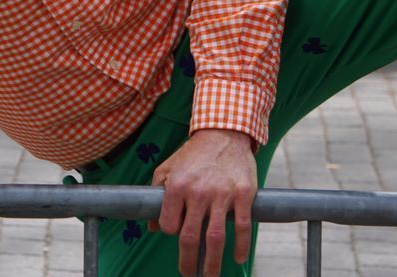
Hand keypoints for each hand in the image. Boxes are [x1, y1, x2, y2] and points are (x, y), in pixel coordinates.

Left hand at [149, 129, 255, 276]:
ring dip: (213, 263)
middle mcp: (198, 191)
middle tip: (189, 275)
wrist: (223, 133)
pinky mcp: (243, 194)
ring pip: (215, 238)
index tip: (176, 235)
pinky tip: (237, 258)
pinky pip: (241, 226)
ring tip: (210, 276)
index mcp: (176, 186)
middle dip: (188, 263)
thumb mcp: (168, 169)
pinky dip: (240, 246)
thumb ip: (157, 195)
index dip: (170, 232)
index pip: (169, 224)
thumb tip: (152, 227)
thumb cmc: (193, 154)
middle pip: (190, 238)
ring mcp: (222, 194)